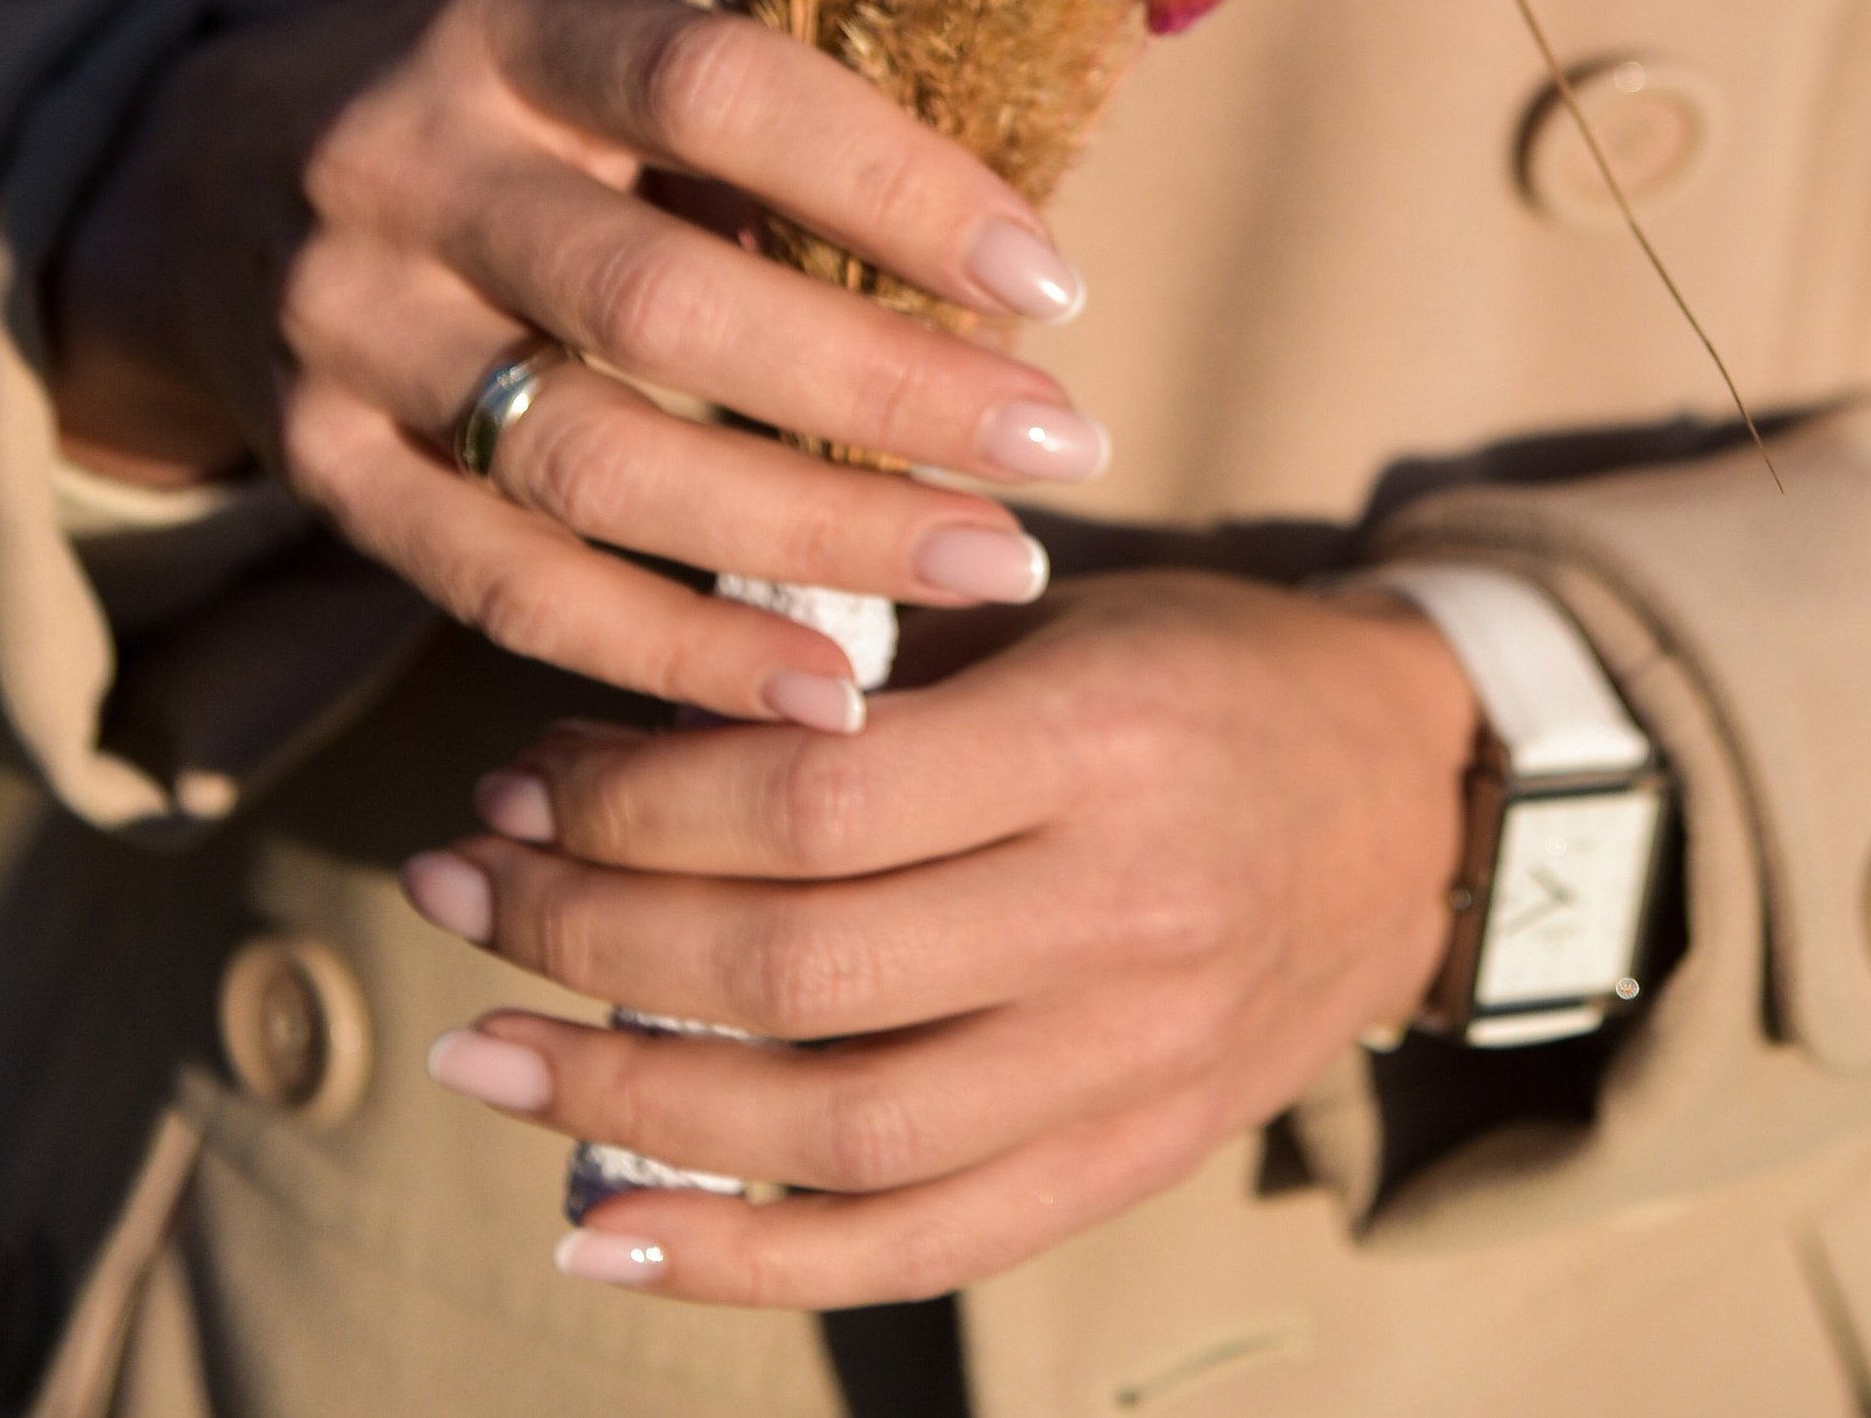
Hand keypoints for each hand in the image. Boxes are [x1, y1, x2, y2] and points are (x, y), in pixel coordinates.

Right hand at [45, 0, 1104, 724]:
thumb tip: (985, 285)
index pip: (718, 92)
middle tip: (1061, 451)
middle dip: (883, 393)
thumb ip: (748, 150)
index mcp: (505, 29)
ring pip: (593, 464)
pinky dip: (673, 650)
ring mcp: (347, 333)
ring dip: (810, 535)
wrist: (200, 179)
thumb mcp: (590, 53)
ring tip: (984, 568)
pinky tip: (820, 687)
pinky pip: (511, 589)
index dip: (890, 183)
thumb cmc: (494, 111)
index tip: (1047, 281)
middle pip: (662, 301)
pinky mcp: (323, 477)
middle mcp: (406, 172)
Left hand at [402, 571, 1480, 1301]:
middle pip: (799, 964)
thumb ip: (874, 670)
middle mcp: (1116, 913)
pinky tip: (610, 1235)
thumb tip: (617, 740)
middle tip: (453, 889)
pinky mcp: (1130, 1159)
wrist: (1418, 796)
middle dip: (588, 936)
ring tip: (487, 1058)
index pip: (814, 799)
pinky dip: (747, 1257)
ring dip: (627, 1108)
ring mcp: (1127, 1061)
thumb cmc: (1204, 668)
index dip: (636, 799)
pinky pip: (915, 1244)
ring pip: (837, 1126)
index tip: (519, 776)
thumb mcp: (1059, 613)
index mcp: (1094, 740)